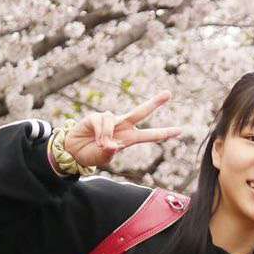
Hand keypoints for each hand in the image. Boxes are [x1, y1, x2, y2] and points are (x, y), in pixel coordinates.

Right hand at [60, 92, 181, 170]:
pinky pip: (101, 121)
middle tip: (168, 93)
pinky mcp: (95, 117)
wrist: (74, 151)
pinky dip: (99, 132)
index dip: (164, 133)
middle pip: (140, 112)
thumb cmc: (92, 155)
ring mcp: (109, 120)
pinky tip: (95, 138)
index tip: (180, 131)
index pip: (150, 135)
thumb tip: (113, 144)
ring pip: (114, 120)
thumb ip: (110, 153)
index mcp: (129, 138)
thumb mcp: (103, 159)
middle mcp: (122, 126)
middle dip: (154, 103)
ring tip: (101, 145)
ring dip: (106, 136)